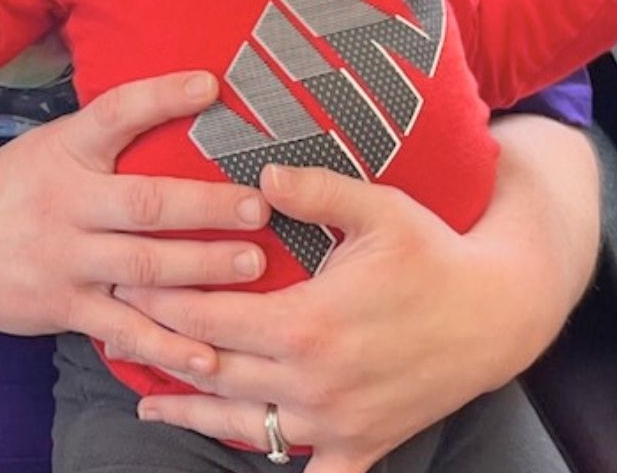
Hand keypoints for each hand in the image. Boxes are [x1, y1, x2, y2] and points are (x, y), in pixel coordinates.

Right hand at [0, 71, 273, 382]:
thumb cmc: (9, 188)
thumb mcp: (49, 145)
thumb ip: (106, 136)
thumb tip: (184, 103)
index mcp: (64, 150)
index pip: (115, 113)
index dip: (162, 95)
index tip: (210, 85)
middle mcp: (66, 204)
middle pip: (146, 203)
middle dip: (207, 206)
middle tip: (258, 206)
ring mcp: (65, 260)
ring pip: (144, 268)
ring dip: (203, 268)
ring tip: (255, 264)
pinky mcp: (64, 308)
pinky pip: (124, 330)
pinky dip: (167, 345)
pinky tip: (209, 353)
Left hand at [119, 162, 551, 472]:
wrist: (499, 311)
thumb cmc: (433, 251)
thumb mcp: (378, 207)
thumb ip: (315, 189)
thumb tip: (261, 174)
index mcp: (308, 324)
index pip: (210, 315)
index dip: (161, 298)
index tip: (124, 278)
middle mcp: (314, 383)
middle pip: (214, 370)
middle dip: (161, 347)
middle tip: (117, 327)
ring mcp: (337, 422)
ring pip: (243, 426)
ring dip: (192, 412)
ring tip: (148, 399)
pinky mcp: (362, 444)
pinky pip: (310, 471)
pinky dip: (273, 463)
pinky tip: (237, 449)